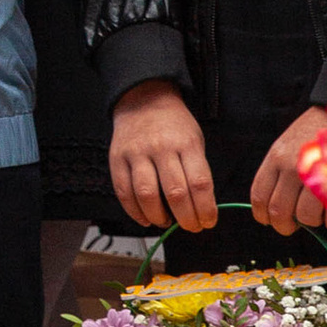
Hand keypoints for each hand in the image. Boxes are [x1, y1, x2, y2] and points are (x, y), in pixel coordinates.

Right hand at [109, 79, 214, 233]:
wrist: (144, 99)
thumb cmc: (174, 125)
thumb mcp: (195, 140)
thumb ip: (197, 172)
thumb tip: (200, 208)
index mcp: (186, 144)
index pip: (200, 184)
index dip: (206, 209)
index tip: (208, 221)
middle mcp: (161, 148)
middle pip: (175, 193)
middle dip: (186, 219)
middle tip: (191, 226)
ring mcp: (137, 153)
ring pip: (147, 195)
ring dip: (159, 217)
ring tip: (166, 222)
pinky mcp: (117, 159)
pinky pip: (124, 191)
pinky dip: (135, 211)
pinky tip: (145, 218)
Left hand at [252, 105, 326, 236]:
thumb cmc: (313, 134)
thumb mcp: (286, 145)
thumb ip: (278, 173)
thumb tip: (276, 210)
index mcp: (276, 158)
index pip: (259, 196)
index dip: (262, 215)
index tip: (269, 221)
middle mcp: (292, 168)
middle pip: (279, 212)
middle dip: (285, 226)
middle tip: (293, 226)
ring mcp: (316, 176)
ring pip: (305, 217)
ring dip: (311, 222)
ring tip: (317, 215)